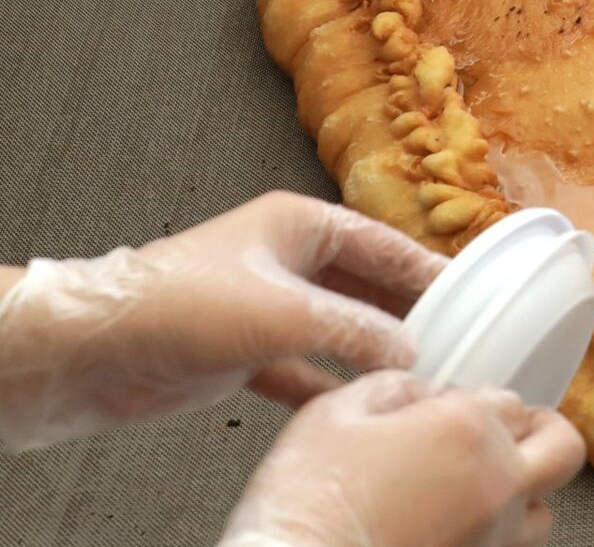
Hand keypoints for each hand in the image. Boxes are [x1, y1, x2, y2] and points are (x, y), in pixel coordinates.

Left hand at [0, 194, 444, 451]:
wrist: (99, 348)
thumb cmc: (184, 304)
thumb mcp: (286, 312)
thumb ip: (354, 329)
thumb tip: (408, 346)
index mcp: (300, 223)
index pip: (380, 241)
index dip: (423, 265)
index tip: (464, 287)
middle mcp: (286, 258)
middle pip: (361, 283)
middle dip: (401, 309)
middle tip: (449, 332)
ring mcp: (264, 304)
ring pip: (334, 325)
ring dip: (366, 348)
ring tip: (413, 370)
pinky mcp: (243, 350)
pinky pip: (300, 365)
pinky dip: (326, 381)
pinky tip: (353, 401)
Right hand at [216, 371, 585, 546]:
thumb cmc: (305, 500)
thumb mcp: (336, 412)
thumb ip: (392, 386)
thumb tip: (419, 394)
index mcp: (468, 428)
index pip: (509, 400)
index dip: (477, 401)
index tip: (444, 413)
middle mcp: (495, 484)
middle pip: (563, 450)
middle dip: (543, 435)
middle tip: (509, 437)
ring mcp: (489, 541)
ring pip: (542, 515)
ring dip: (521, 497)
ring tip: (478, 493)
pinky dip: (489, 540)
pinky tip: (450, 531)